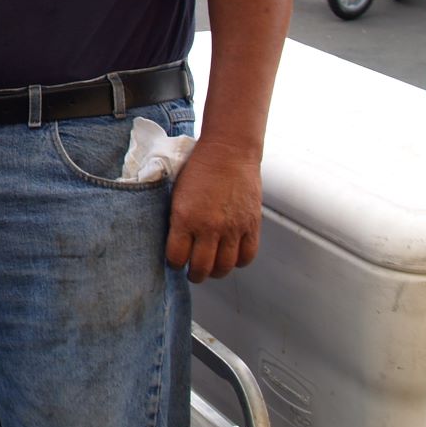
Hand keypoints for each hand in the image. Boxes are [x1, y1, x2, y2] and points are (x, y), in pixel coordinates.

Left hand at [165, 139, 260, 282]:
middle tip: (192, 272)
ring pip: (225, 267)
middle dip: (194, 274)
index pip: (176, 257)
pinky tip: (231, 256)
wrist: (228, 152)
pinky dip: (238, 262)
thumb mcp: (176, 194)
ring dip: (216, 272)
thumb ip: (176, 220)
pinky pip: (247, 256)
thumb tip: (174, 243)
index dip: (174, 264)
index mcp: (184, 218)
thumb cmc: (198, 169)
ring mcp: (233, 228)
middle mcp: (209, 227)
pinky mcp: (251, 225)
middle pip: (201, 268)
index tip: (175, 262)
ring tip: (211, 268)